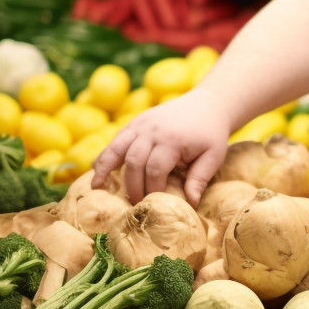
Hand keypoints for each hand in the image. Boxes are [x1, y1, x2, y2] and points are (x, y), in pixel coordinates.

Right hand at [91, 87, 231, 205]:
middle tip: (135, 204)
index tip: (155, 204)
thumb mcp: (213, 156)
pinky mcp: (135, 122)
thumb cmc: (211, 134)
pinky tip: (96, 171)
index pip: (155, 169)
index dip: (153, 189)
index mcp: (172, 140)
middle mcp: (152, 130)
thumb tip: (190, 204)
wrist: (207, 104)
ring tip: (97, 188)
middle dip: (132, 186)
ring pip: (117, 148)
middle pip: (134, 161)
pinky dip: (104, 156)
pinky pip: (115, 140)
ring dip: (105, 169)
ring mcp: (141, 124)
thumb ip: (199, 179)